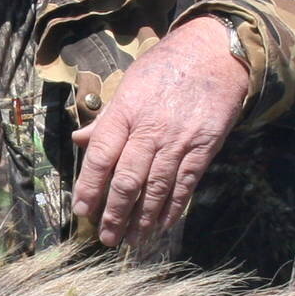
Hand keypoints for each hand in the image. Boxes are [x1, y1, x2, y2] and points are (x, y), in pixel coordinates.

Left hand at [71, 17, 250, 246]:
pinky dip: (173, 207)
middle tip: (107, 237)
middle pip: (128, 179)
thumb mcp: (129, 85)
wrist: (215, 55)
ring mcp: (178, 140)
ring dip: (143, 218)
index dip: (90, 186)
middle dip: (115, 213)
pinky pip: (185, 184)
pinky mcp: (203, 148)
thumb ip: (106, 119)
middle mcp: (150, 129)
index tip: (82, 210)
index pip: (101, 156)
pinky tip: (162, 225)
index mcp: (126, 112)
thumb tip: (80, 140)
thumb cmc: (166, 68)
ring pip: (156, 187)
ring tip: (132, 240)